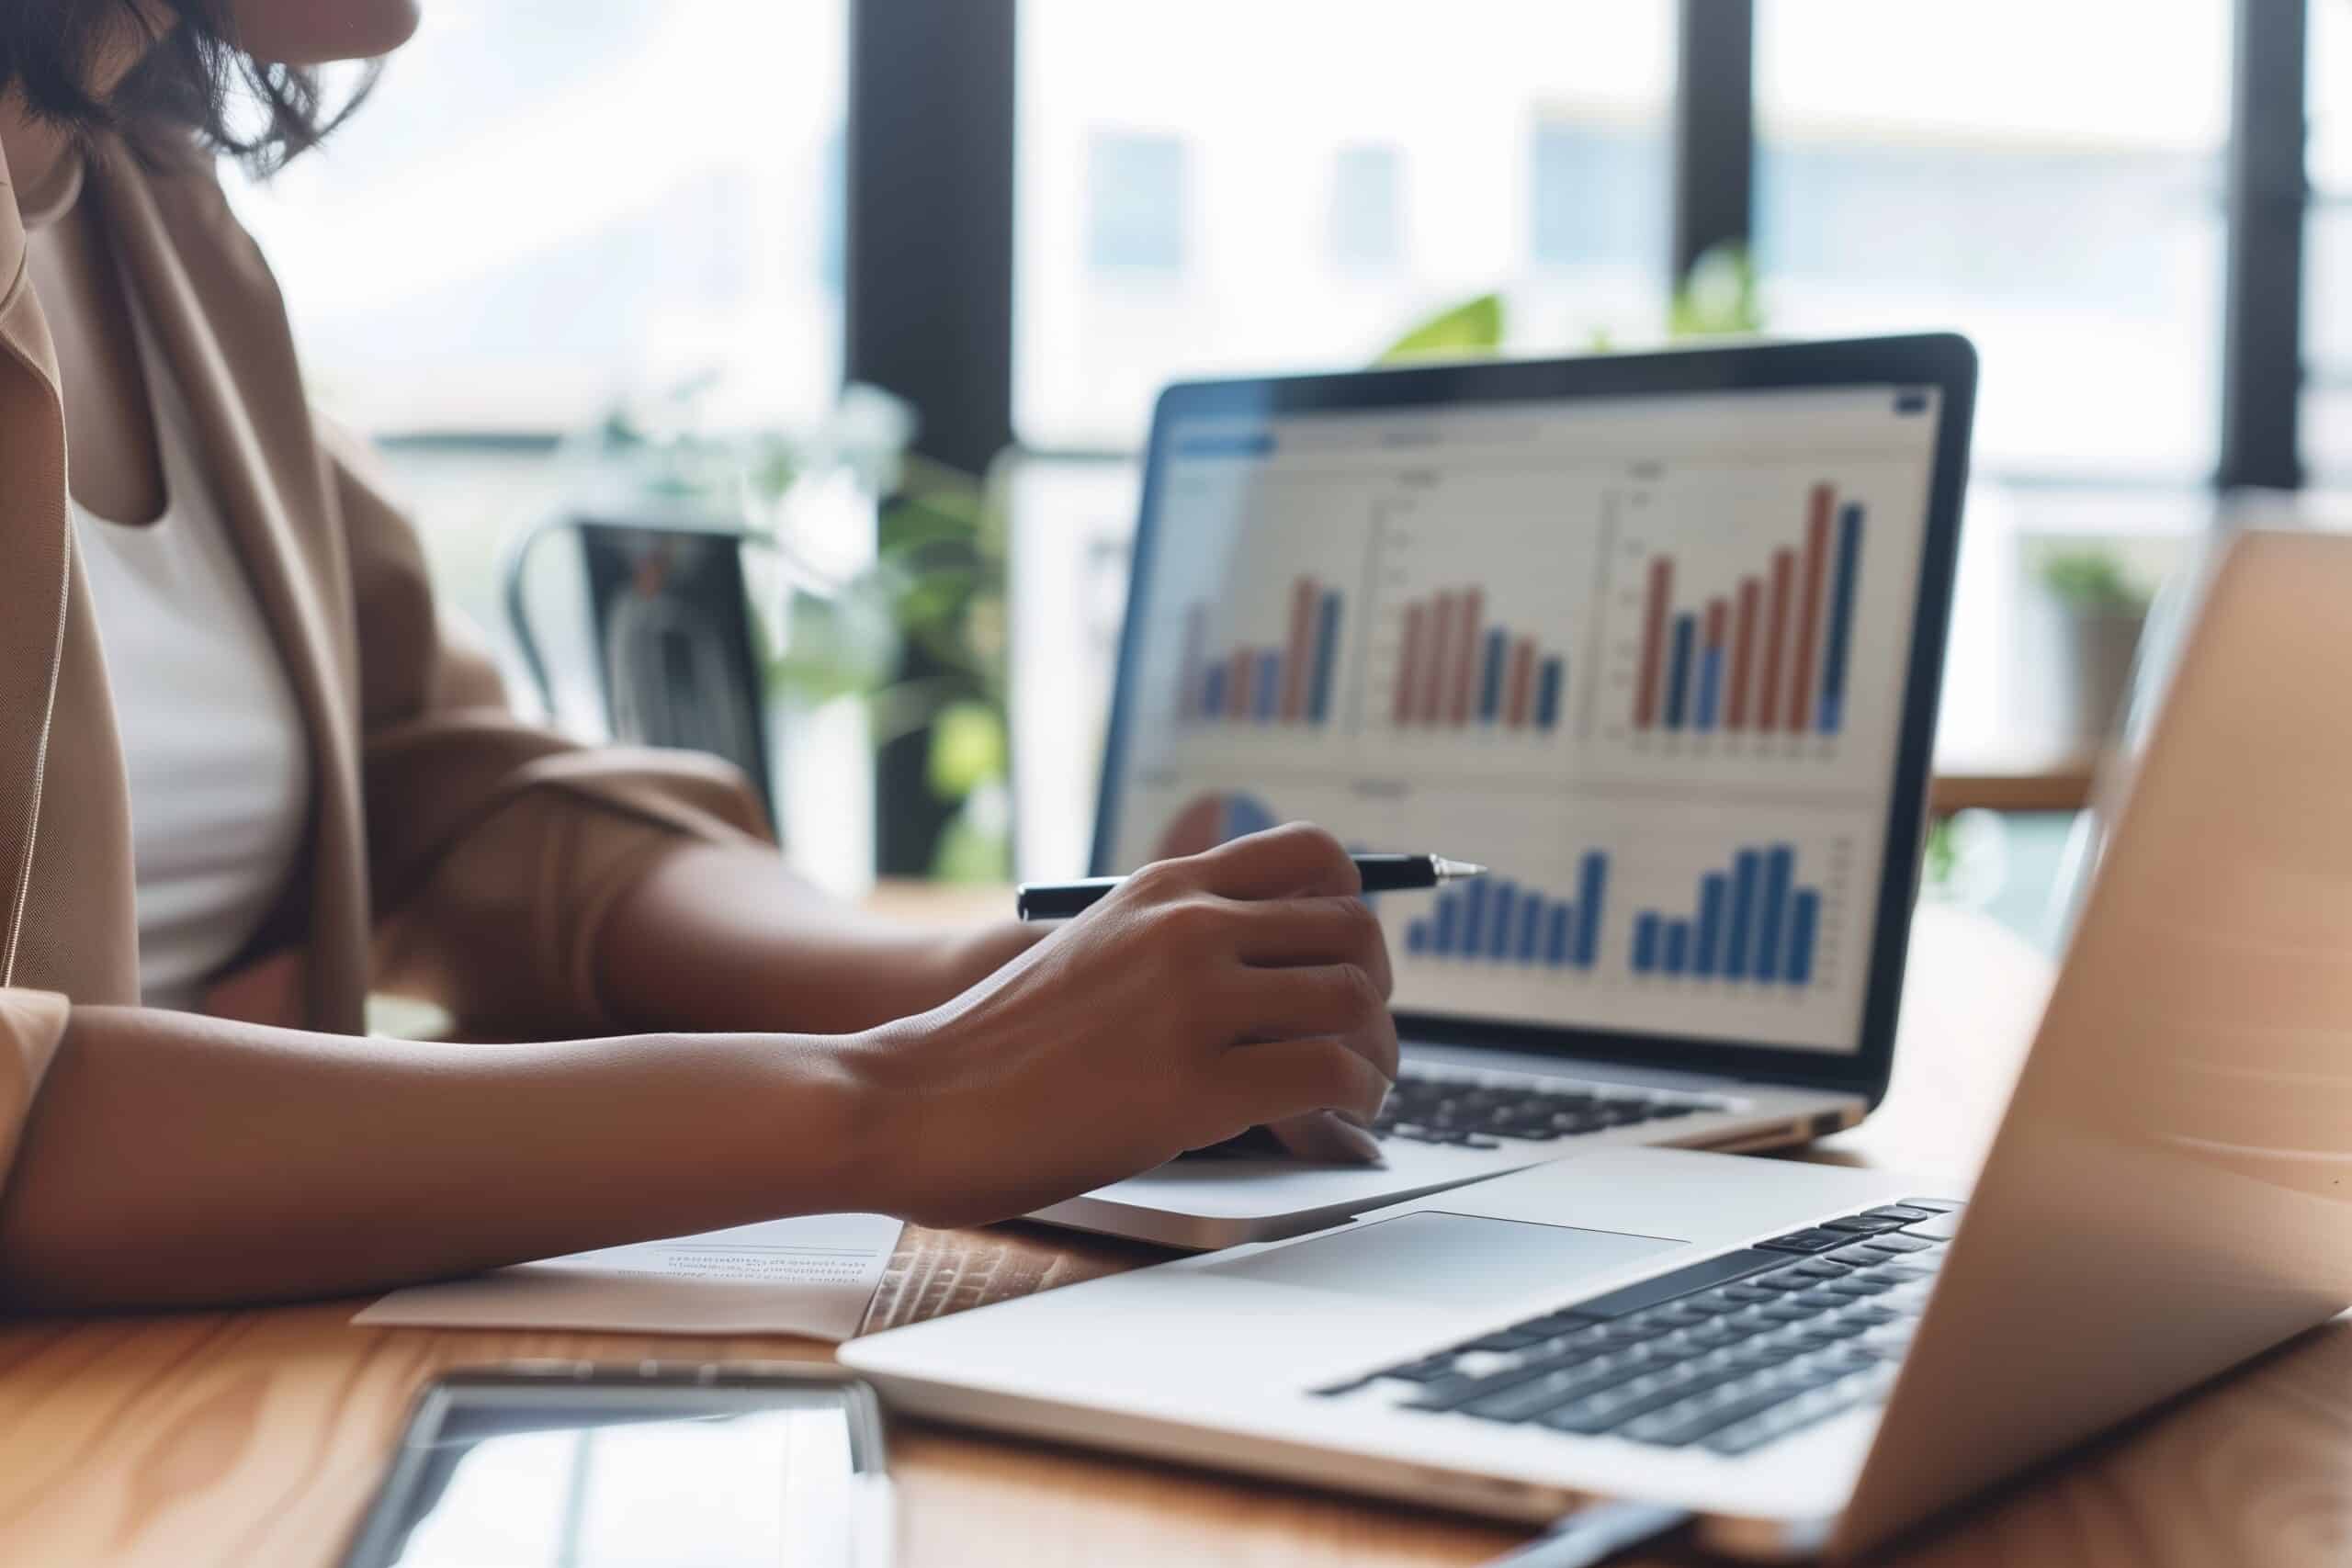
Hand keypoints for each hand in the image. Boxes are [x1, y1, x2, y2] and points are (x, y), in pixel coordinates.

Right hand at [845, 823, 1397, 1227]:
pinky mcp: (1194, 1087)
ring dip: (1377, 1056)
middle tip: (1360, 1042)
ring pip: (1355, 1003)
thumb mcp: (1093, 949)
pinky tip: (1335, 1126)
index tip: (1345, 962)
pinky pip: (1330, 1077)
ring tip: (1358, 1093)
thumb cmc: (994, 1045)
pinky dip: (1354, 1104)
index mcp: (1164, 887)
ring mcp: (1193, 1003)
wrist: (912, 1098)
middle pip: (1354, 931)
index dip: (1354, 909)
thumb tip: (1269, 966)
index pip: (1317, 855)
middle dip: (1376, 992)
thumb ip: (1173, 942)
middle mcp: (1188, 928)